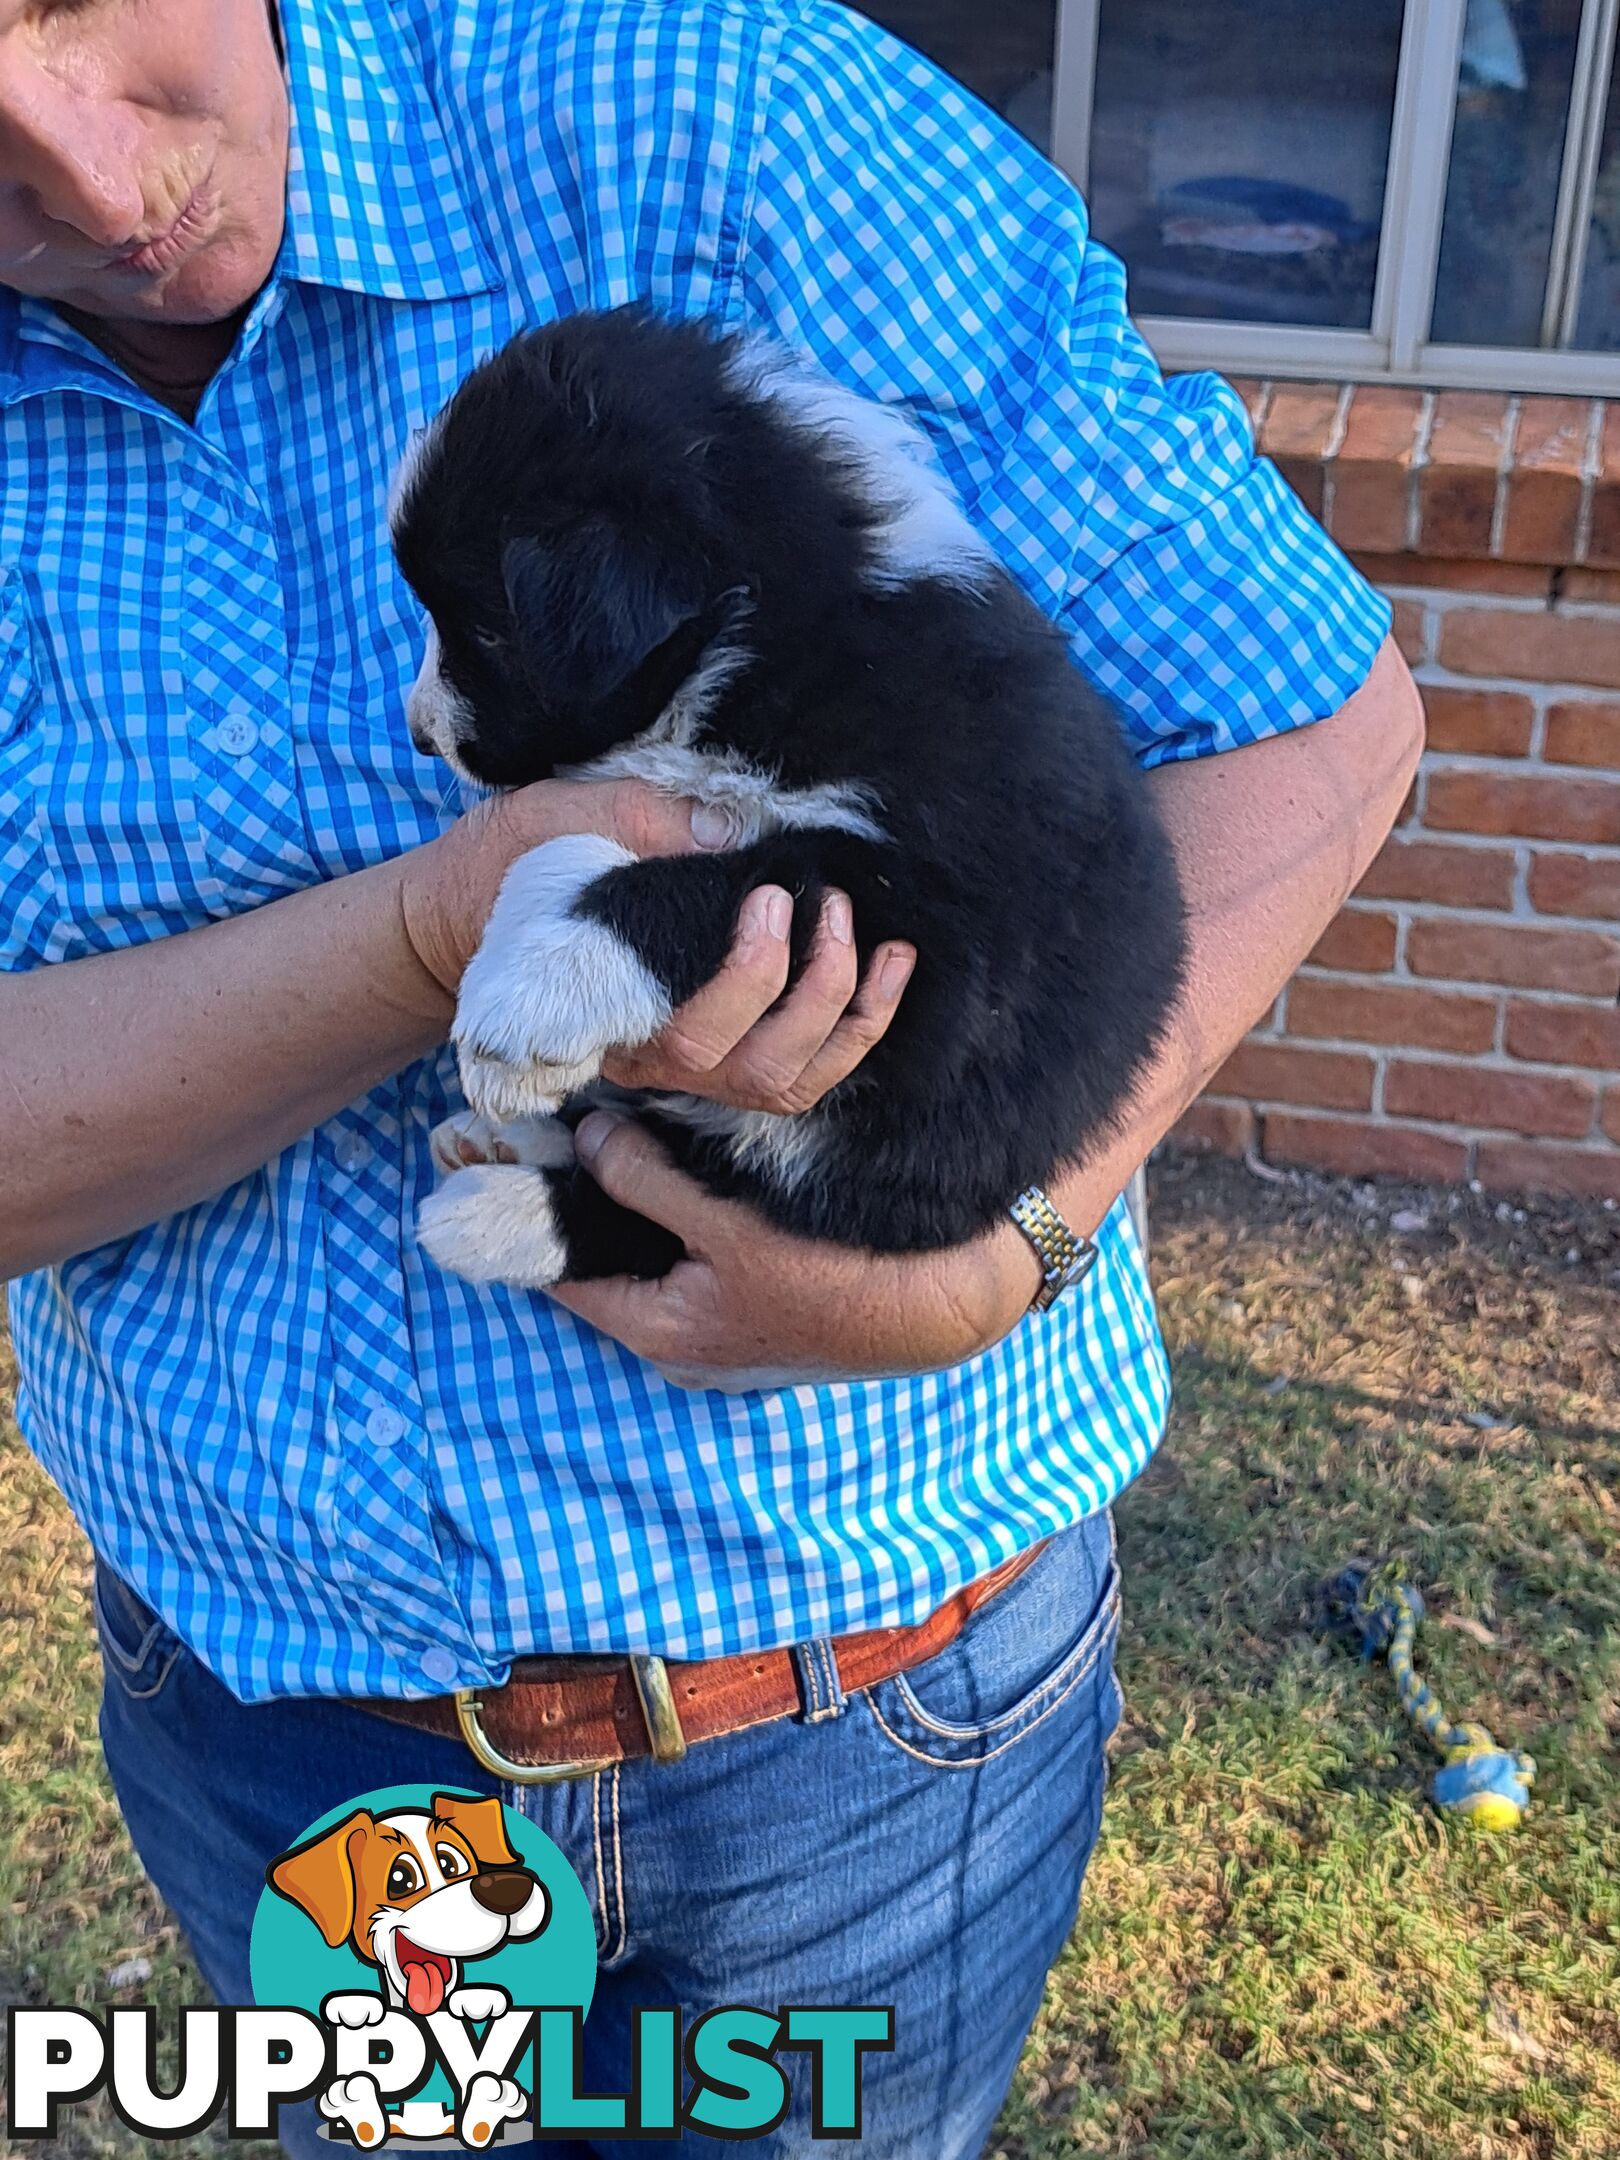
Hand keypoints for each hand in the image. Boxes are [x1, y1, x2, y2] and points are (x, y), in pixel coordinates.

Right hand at [402, 778, 916, 1113]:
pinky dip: (855, 1034)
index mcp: (599, 1008)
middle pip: (745, 1067)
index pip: (681, 1029)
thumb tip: (731, 834)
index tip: (770, 896)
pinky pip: (798, 1077)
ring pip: (782, 1086)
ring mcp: (683, 1068)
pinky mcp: (716, 1055)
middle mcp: (644, 1058)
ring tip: (882, 946)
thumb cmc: (515, 864)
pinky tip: (887, 972)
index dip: (745, 979)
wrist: (471, 913)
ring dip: (848, 1020)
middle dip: (809, 990)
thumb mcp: (561, 820)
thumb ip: (641, 825)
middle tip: (829, 906)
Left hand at [548, 1112, 1043, 1389]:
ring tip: (630, 1146)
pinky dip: (684, 1231)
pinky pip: (695, 1272)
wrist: (940, 1309)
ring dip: (641, 1215)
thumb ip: (647, 1180)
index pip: (563, 1273)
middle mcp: (681, 1349)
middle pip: (609, 1269)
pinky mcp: (756, 1321)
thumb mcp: (729, 1222)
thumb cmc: (836, 1275)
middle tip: (577, 1136)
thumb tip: (588, 1137)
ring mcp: (720, 1341)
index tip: (518, 1158)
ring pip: (654, 1268)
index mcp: (660, 1333)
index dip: (539, 1212)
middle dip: (593, 1207)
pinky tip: (693, 1181)